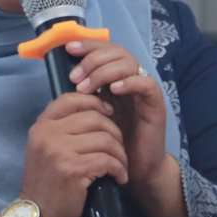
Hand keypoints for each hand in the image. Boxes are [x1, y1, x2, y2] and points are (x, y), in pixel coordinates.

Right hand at [18, 92, 127, 216]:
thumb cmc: (47, 186)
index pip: (70, 99)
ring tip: (120, 166)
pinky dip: (119, 169)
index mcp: (40, 127)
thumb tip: (95, 112)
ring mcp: (58, 151)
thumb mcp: (45, 151)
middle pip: (94, 117)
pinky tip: (119, 178)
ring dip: (120, 154)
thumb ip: (61, 131)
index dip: (95, 102)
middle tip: (119, 149)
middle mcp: (46, 134)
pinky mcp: (72, 169)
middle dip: (114, 132)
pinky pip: (108, 160)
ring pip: (105, 139)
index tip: (108, 115)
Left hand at [66, 38, 184, 216]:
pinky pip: (146, 83)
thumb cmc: (109, 144)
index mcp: (113, 79)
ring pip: (129, 63)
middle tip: (75, 77)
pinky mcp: (155, 104)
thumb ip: (81, 96)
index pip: (104, 50)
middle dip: (92, 59)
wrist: (133, 170)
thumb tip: (61, 77)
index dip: (88, 45)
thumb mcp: (89, 116)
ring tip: (87, 87)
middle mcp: (130, 80)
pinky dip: (130, 82)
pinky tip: (114, 89)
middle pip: (116, 51)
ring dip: (104, 71)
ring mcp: (143, 91)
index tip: (68, 49)